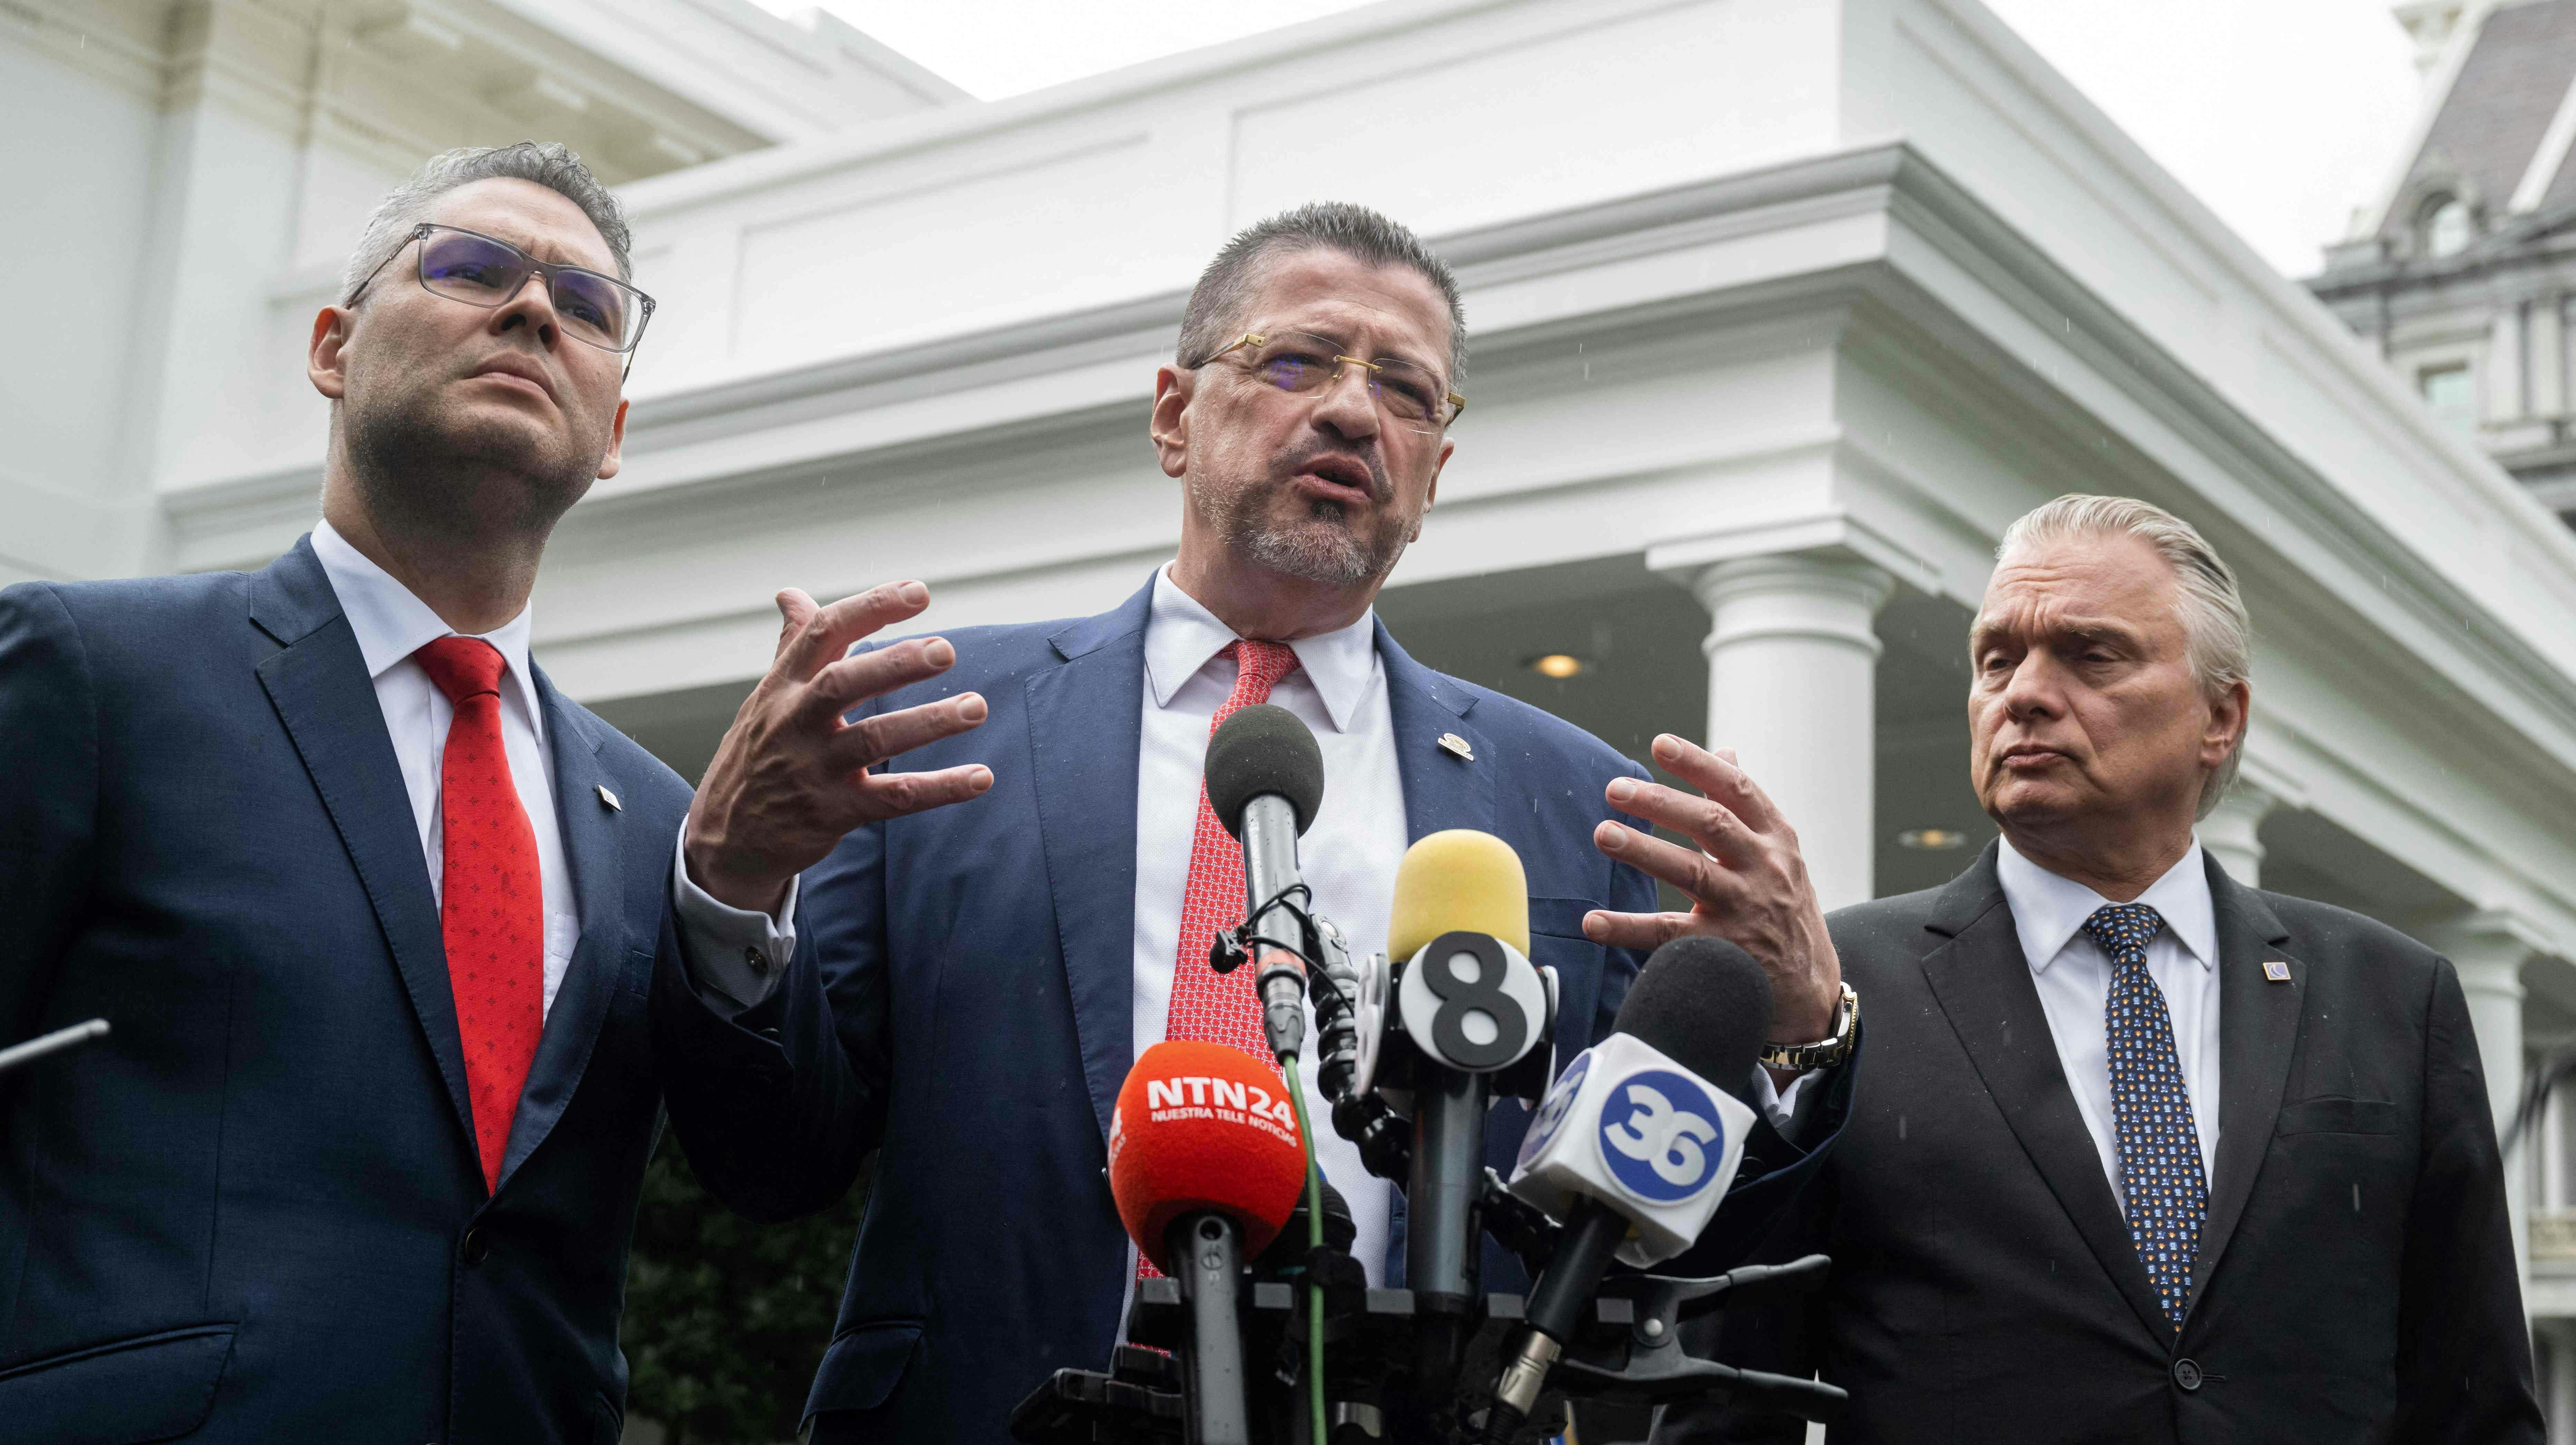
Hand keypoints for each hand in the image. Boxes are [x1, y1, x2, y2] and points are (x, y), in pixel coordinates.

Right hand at [684, 582, 992, 912]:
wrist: (726, 840)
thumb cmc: (757, 755)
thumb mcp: (766, 698)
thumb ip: (792, 647)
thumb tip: (792, 594)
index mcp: (783, 686)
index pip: (823, 633)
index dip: (870, 608)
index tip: (919, 591)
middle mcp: (795, 722)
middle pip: (843, 684)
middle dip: (895, 663)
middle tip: (946, 649)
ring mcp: (814, 769)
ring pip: (873, 740)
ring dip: (928, 722)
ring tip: (976, 707)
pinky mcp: (834, 813)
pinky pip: (894, 799)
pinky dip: (940, 789)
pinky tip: (981, 777)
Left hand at [1581, 734, 1841, 1042]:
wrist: (1811, 990)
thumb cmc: (1785, 909)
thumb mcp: (1781, 854)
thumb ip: (1747, 806)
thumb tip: (1726, 752)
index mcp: (1776, 839)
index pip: (1738, 790)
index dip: (1699, 764)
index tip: (1661, 743)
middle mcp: (1764, 869)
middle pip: (1711, 824)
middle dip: (1661, 803)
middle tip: (1615, 788)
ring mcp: (1745, 910)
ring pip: (1691, 872)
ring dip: (1644, 851)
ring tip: (1603, 833)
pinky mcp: (1723, 950)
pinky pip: (1668, 935)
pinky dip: (1628, 928)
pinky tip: (1592, 922)